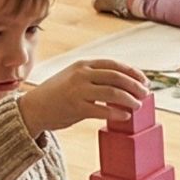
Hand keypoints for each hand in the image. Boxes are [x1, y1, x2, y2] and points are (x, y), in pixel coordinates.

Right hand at [19, 59, 148, 132]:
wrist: (33, 108)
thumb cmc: (57, 93)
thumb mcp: (74, 76)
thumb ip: (94, 76)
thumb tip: (124, 84)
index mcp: (83, 64)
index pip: (114, 64)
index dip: (132, 72)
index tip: (144, 80)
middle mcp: (81, 75)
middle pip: (116, 77)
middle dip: (135, 86)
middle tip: (146, 94)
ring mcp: (78, 91)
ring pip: (112, 93)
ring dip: (129, 99)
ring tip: (138, 105)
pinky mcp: (76, 108)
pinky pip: (102, 110)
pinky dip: (117, 113)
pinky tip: (125, 116)